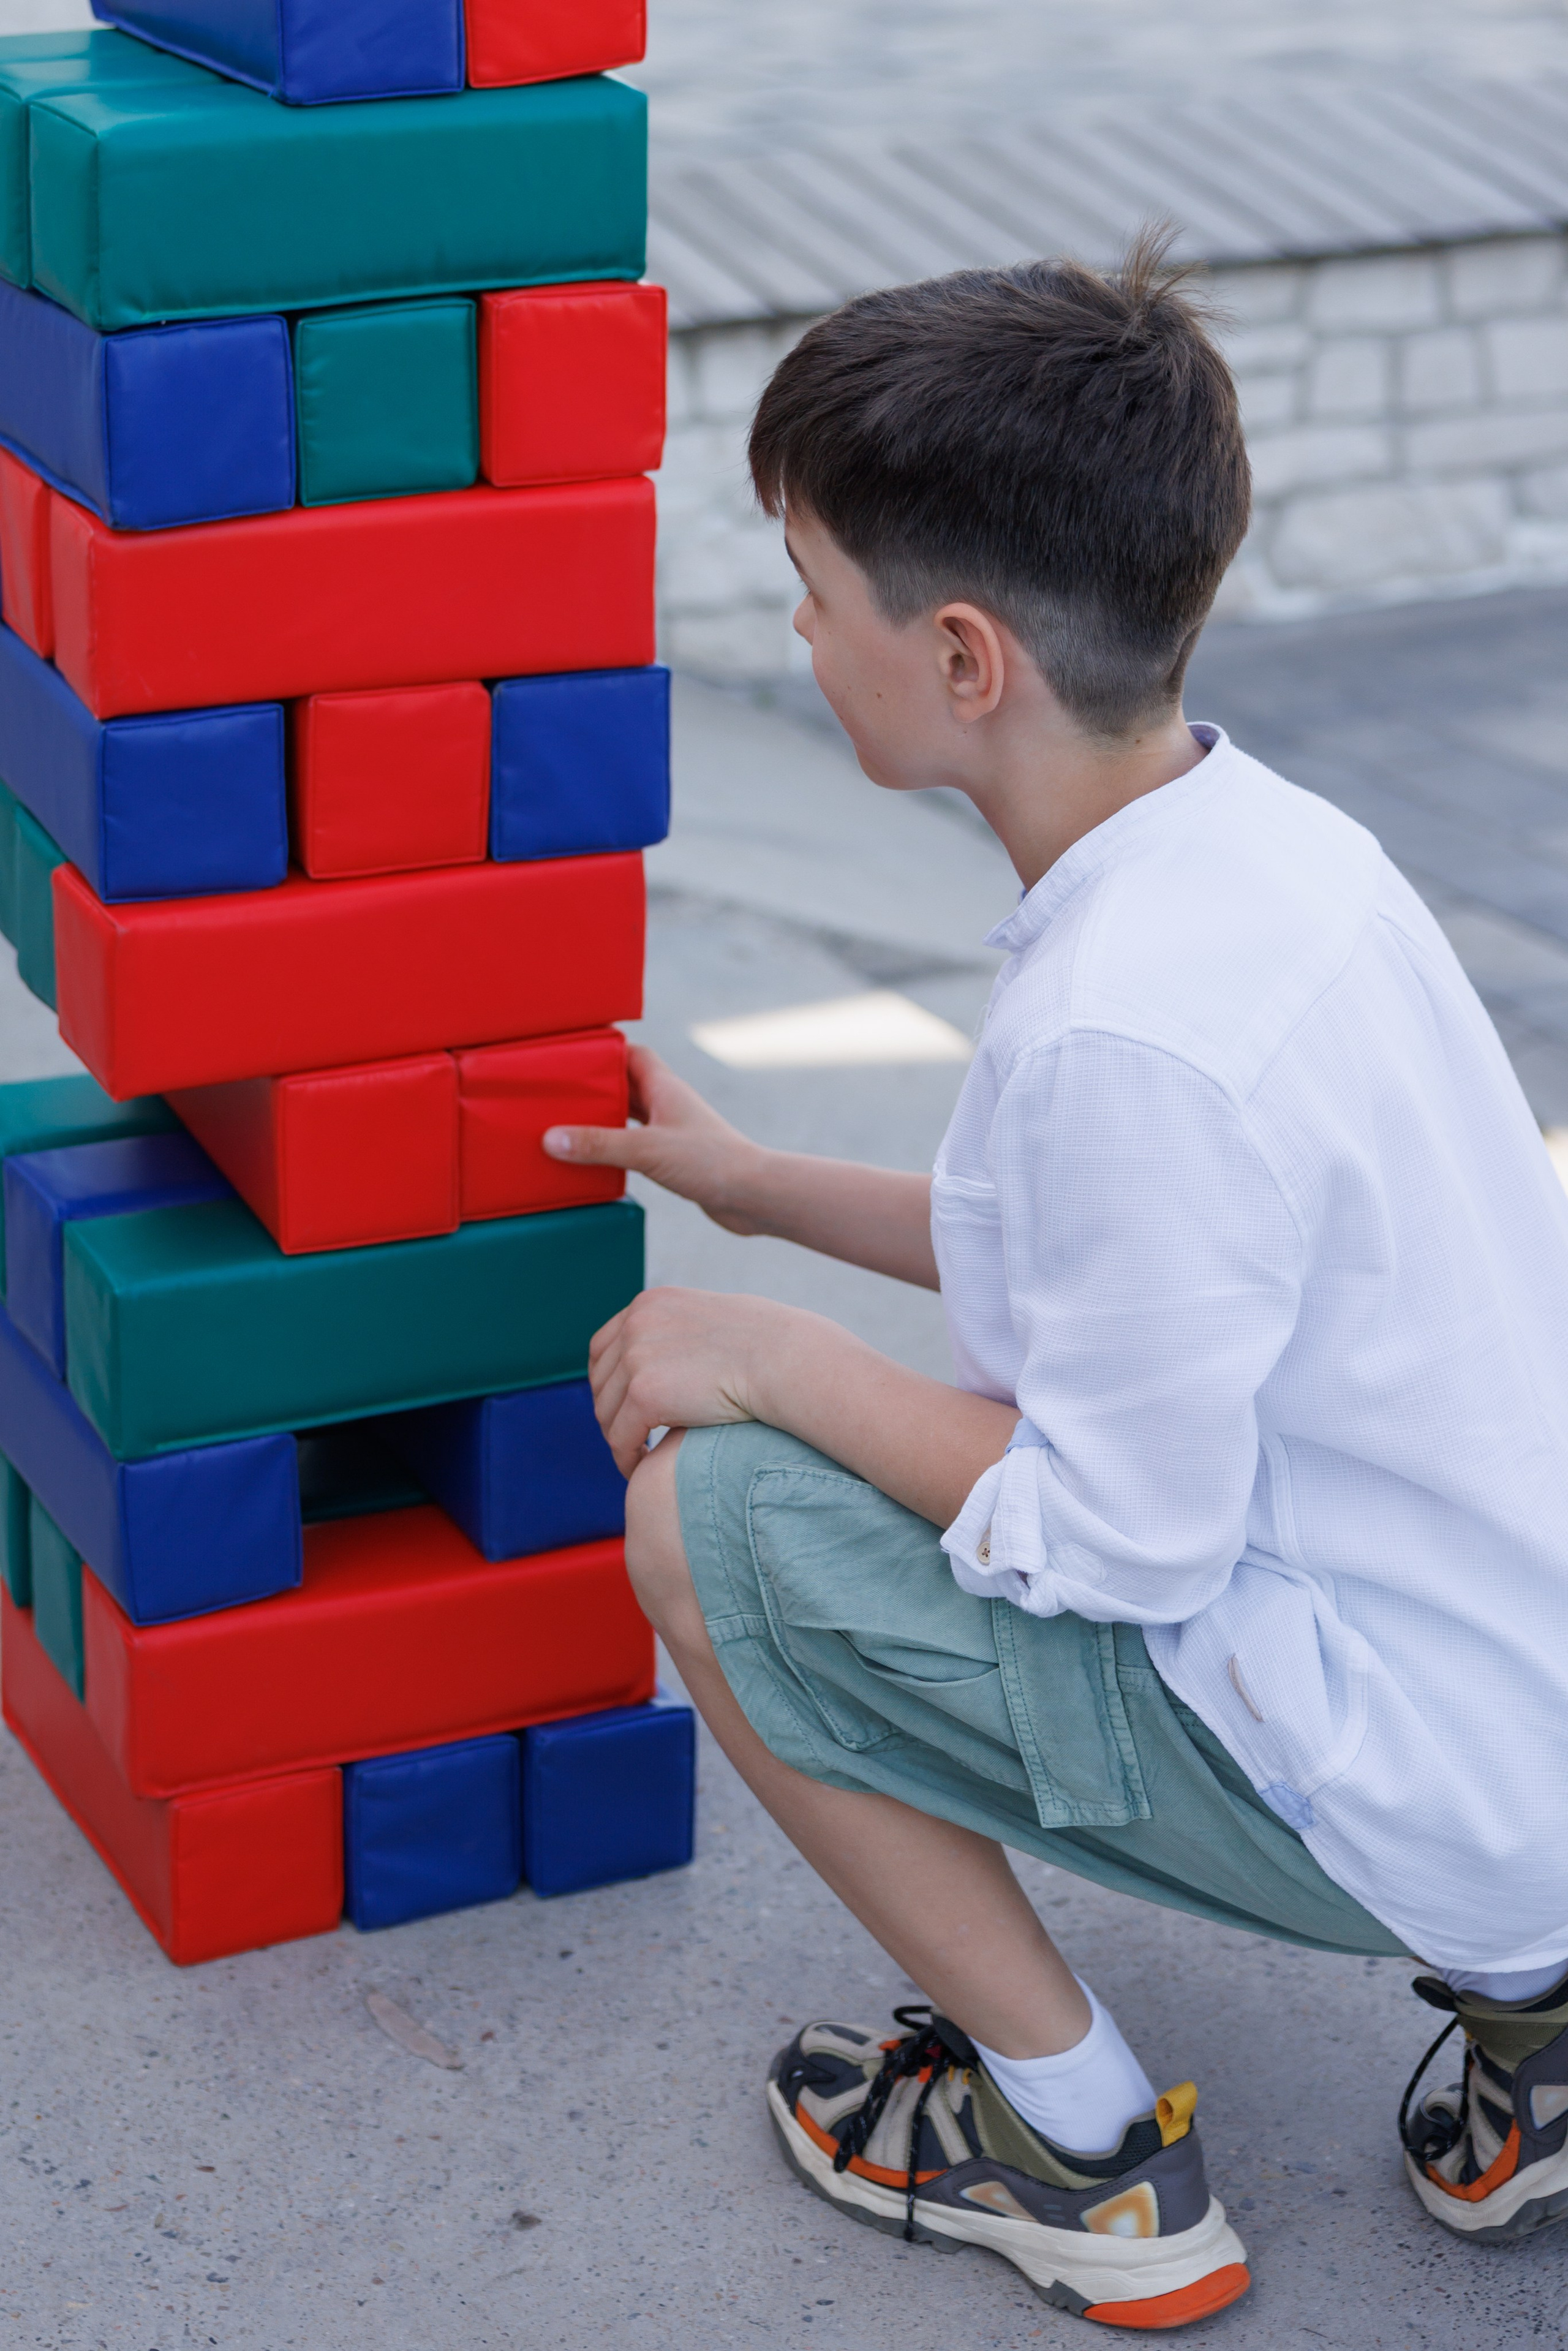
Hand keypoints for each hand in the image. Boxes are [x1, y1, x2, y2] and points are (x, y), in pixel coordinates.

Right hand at [543, 1046, 767, 1233]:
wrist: (753, 1196)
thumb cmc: (710, 1162)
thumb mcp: (646, 1150)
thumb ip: (599, 1144)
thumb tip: (552, 1138)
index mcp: (665, 1087)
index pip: (632, 1054)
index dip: (604, 1050)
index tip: (572, 1055)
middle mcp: (669, 1105)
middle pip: (626, 1085)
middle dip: (596, 1088)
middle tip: (560, 1094)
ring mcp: (673, 1132)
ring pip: (631, 1118)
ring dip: (604, 1121)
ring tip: (569, 1127)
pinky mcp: (676, 1159)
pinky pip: (638, 1146)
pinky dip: (617, 1149)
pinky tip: (598, 1161)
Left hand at [589, 1286, 796, 1474]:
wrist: (784, 1359)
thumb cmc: (765, 1348)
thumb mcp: (708, 1324)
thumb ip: (679, 1336)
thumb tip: (669, 1361)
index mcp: (648, 1304)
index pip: (603, 1348)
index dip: (608, 1384)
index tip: (623, 1410)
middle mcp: (635, 1324)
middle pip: (600, 1382)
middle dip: (613, 1414)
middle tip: (633, 1439)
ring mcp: (636, 1357)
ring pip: (607, 1413)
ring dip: (620, 1439)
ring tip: (639, 1456)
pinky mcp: (643, 1393)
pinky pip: (620, 1438)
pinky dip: (626, 1458)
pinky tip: (643, 1467)